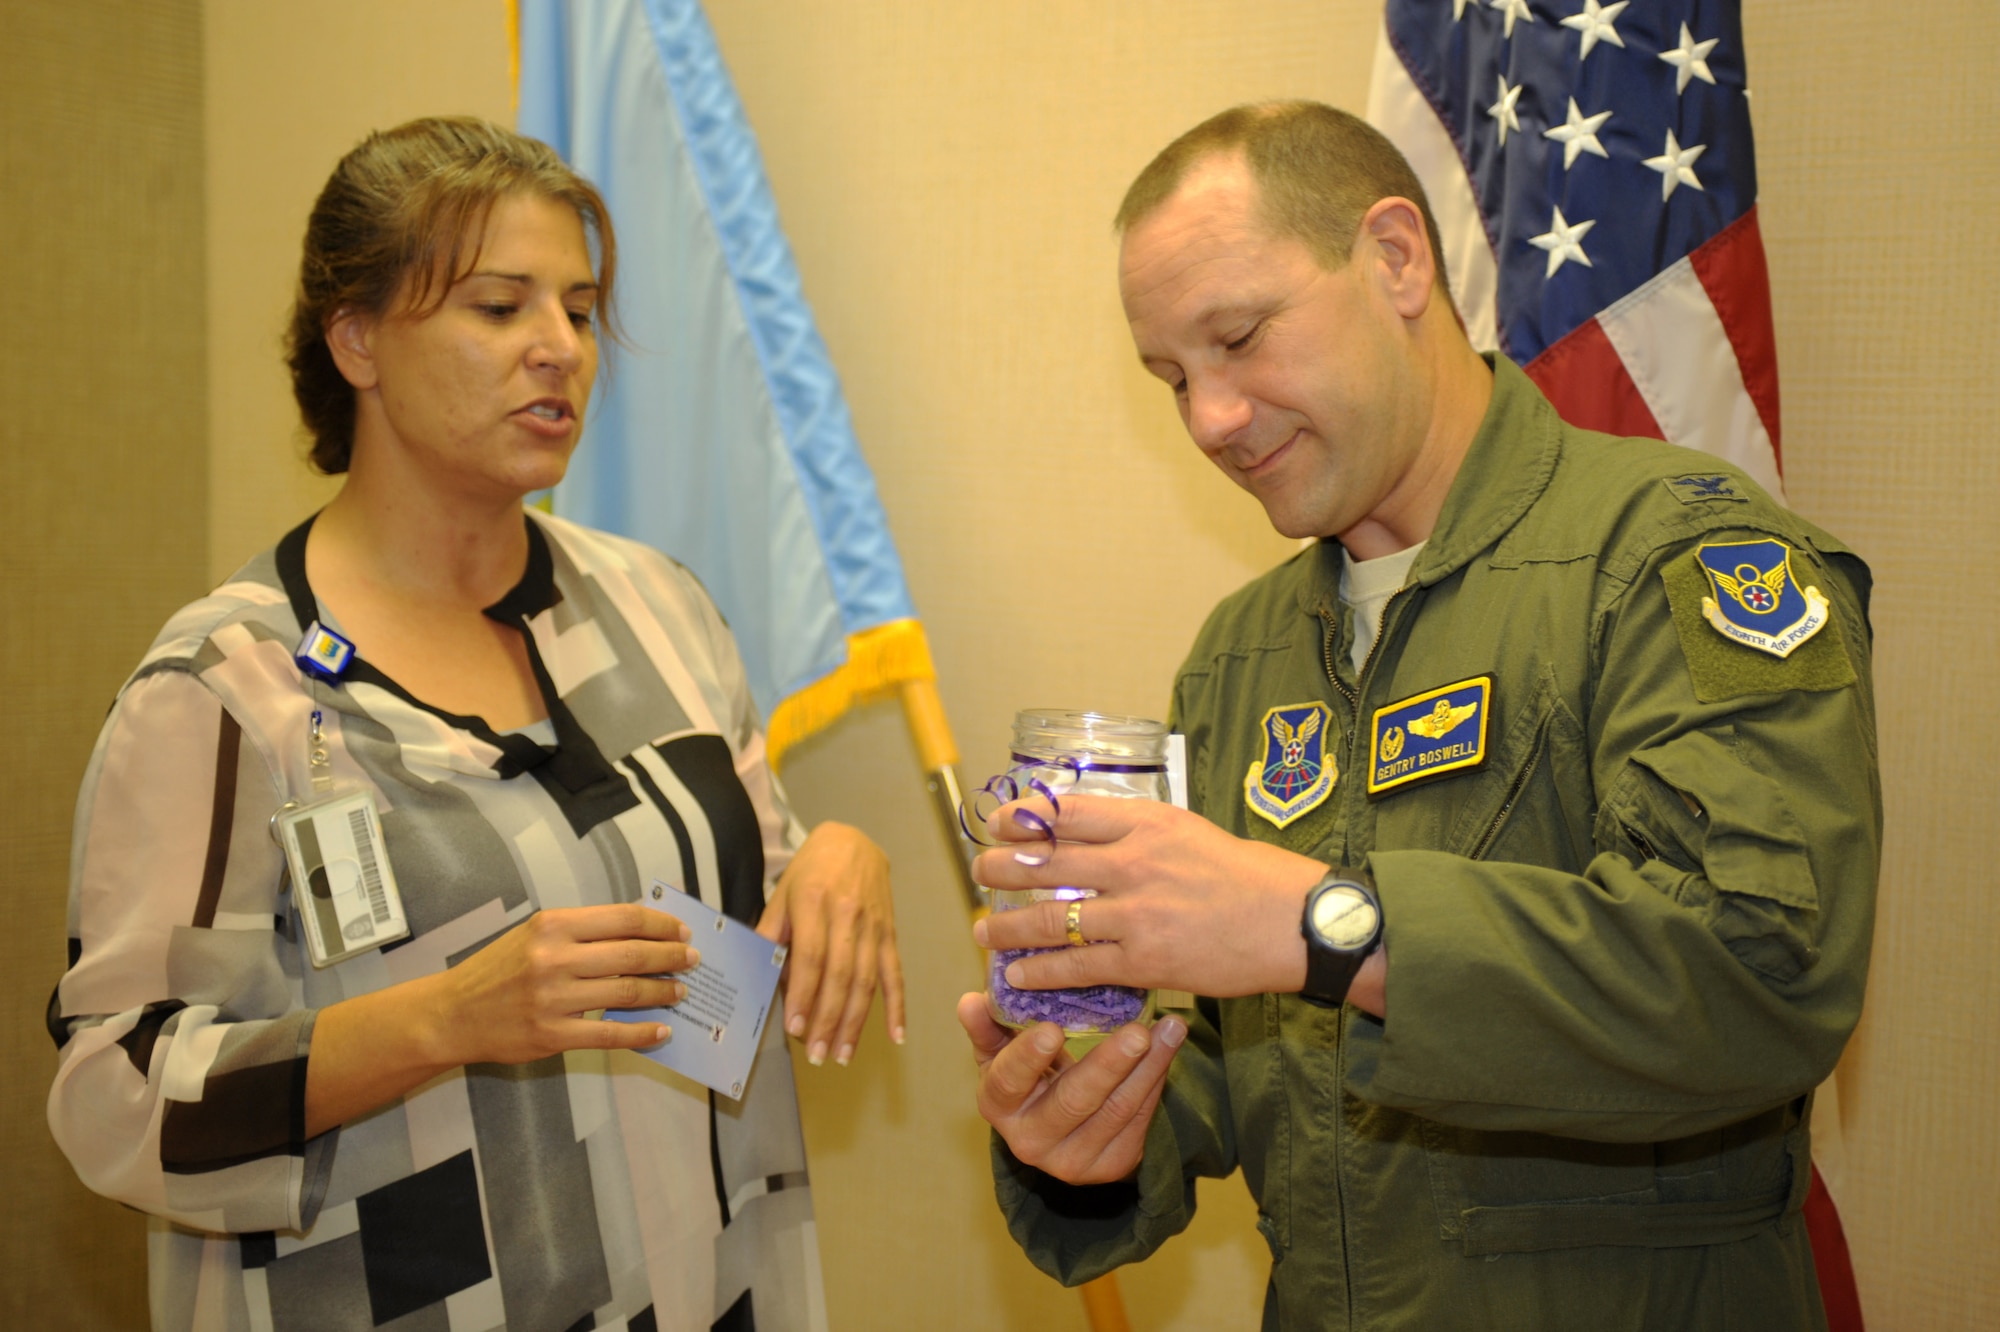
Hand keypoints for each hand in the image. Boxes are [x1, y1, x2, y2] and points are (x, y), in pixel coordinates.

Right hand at [438, 903, 700, 1065]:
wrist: (452, 1013)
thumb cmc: (499, 969)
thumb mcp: (535, 934)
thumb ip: (583, 931)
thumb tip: (642, 930)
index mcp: (554, 925)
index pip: (624, 919)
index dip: (661, 925)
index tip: (683, 931)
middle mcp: (554, 958)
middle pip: (632, 954)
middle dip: (671, 957)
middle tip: (692, 960)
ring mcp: (553, 999)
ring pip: (626, 992)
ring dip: (662, 992)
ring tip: (680, 991)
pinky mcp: (551, 1035)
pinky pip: (610, 1034)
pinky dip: (642, 1032)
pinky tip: (661, 1030)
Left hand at [758, 821, 905, 1065]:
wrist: (853, 841)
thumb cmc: (812, 870)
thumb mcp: (782, 894)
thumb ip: (771, 934)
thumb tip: (762, 978)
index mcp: (815, 903)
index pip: (811, 956)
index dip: (804, 994)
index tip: (795, 1026)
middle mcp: (847, 915)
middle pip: (841, 975)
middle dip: (829, 1019)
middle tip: (817, 1053)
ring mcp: (873, 926)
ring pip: (867, 980)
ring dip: (856, 1022)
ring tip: (842, 1054)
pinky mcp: (890, 933)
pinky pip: (895, 973)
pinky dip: (898, 1006)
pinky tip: (896, 1035)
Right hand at [957, 992, 1185, 1183]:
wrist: (1059, 1132)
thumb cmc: (1028, 1078)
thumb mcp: (1002, 1054)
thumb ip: (988, 1027)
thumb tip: (969, 1001)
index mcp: (998, 1106)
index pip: (1008, 1083)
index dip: (1027, 1058)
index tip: (1052, 1029)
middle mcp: (1031, 1142)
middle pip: (1073, 1101)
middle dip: (1108, 1065)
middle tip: (1137, 1032)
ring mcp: (1074, 1160)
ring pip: (1116, 1110)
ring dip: (1148, 1066)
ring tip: (1169, 1028)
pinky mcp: (1113, 1164)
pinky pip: (1140, 1118)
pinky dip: (1157, 1079)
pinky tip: (1170, 1047)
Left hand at [972, 793, 1326, 999]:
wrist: (1294, 922)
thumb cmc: (1249, 876)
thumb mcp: (1192, 831)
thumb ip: (1142, 832)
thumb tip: (1094, 833)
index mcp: (1148, 823)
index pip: (1068, 813)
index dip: (1025, 819)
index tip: (1000, 824)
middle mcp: (1135, 862)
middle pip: (1047, 861)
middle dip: (1003, 867)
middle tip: (979, 872)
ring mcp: (1136, 913)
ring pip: (1051, 918)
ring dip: (1008, 926)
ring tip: (983, 931)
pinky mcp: (1144, 960)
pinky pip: (1076, 966)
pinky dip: (1040, 970)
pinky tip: (1018, 974)